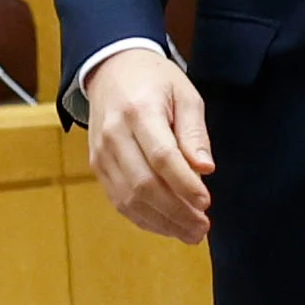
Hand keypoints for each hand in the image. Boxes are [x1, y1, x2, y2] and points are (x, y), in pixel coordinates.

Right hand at [83, 45, 213, 245]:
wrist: (111, 70)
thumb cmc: (155, 81)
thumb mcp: (185, 95)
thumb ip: (194, 133)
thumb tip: (205, 170)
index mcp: (139, 110)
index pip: (161, 157)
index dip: (184, 184)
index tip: (206, 202)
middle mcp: (114, 135)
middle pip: (144, 184)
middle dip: (176, 212)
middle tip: (202, 227)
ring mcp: (101, 154)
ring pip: (129, 199)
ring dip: (162, 222)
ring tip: (190, 233)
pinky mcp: (97, 167)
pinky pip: (119, 201)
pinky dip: (144, 219)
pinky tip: (167, 225)